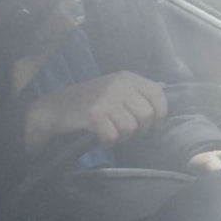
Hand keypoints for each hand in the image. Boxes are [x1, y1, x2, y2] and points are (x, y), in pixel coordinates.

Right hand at [23, 69, 167, 150]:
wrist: (54, 108)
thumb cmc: (88, 100)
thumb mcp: (115, 88)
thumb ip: (138, 90)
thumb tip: (165, 88)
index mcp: (128, 77)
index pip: (158, 94)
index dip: (160, 113)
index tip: (152, 125)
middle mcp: (120, 85)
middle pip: (147, 115)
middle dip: (139, 130)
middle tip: (125, 131)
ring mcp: (107, 99)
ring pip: (131, 128)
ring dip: (122, 137)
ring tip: (110, 132)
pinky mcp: (95, 114)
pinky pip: (114, 137)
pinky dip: (108, 142)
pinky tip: (100, 137)